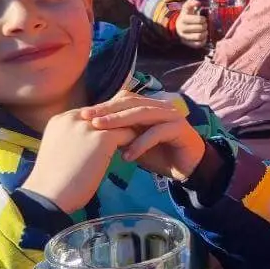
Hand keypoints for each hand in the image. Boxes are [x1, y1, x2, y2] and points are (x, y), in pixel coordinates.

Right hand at [23, 111, 137, 211]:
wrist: (48, 196)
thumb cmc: (53, 183)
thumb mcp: (61, 151)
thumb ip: (75, 140)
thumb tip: (92, 143)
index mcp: (61, 120)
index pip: (93, 113)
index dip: (108, 122)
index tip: (120, 130)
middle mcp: (73, 117)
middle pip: (107, 112)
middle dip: (122, 122)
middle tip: (139, 130)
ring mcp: (88, 126)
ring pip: (119, 121)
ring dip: (131, 129)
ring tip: (144, 139)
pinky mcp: (102, 138)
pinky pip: (127, 134)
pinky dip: (136, 142)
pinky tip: (143, 150)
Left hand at [81, 92, 207, 181]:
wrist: (187, 167)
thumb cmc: (159, 154)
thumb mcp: (134, 144)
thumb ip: (119, 135)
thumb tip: (92, 132)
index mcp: (148, 107)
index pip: (123, 100)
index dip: (103, 106)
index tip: (82, 115)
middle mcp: (160, 107)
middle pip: (131, 103)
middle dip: (108, 110)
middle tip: (88, 119)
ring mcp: (172, 116)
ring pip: (143, 114)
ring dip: (121, 121)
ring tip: (102, 130)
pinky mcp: (180, 129)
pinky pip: (157, 133)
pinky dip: (141, 143)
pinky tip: (127, 155)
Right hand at [176, 0, 208, 48]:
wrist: (178, 26)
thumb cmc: (186, 16)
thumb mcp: (187, 7)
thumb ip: (191, 2)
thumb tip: (198, 3)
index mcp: (183, 19)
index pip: (199, 20)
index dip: (203, 19)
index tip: (203, 19)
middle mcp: (182, 29)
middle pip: (200, 28)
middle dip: (205, 26)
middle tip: (205, 24)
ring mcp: (184, 37)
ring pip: (199, 36)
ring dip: (205, 33)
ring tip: (205, 30)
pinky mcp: (188, 43)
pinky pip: (198, 44)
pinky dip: (203, 40)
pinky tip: (203, 36)